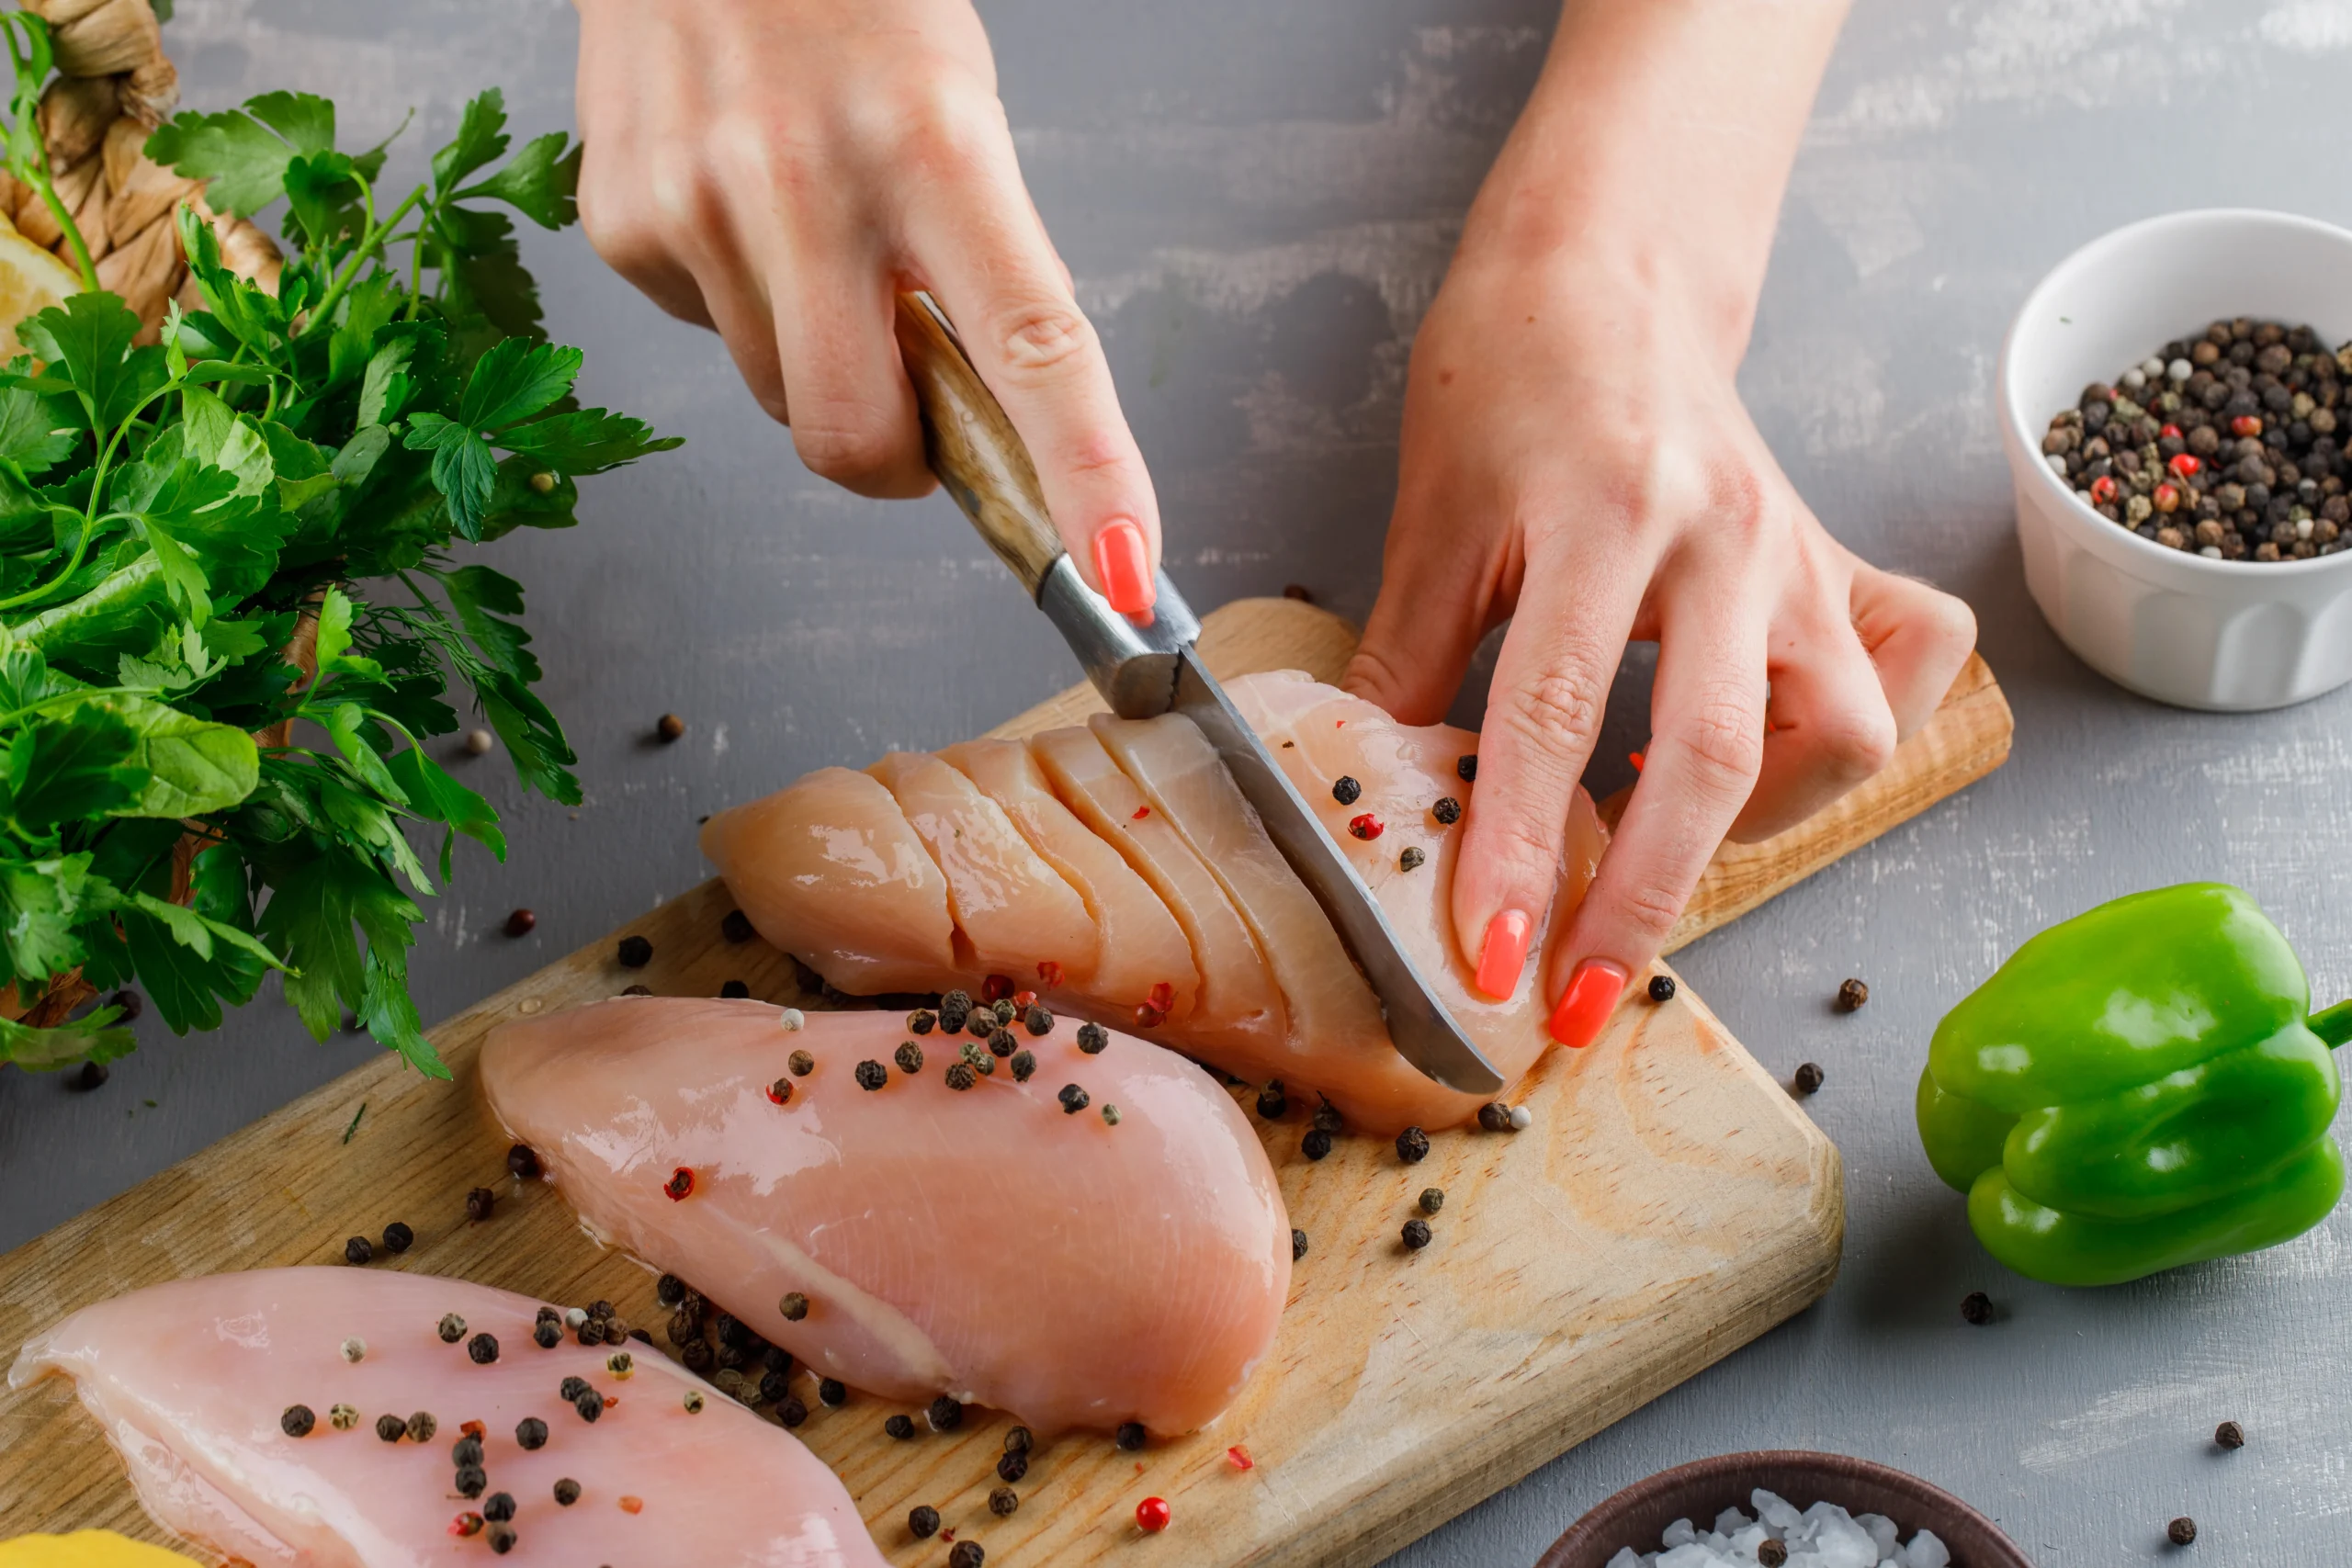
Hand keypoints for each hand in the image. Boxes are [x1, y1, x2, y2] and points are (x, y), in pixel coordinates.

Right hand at [570, 0, 1160, 610]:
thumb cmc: (853, 2)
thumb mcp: (957, 110)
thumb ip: (974, 262)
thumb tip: (982, 414)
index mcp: (936, 147)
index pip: (1033, 349)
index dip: (1086, 475)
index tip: (1122, 570)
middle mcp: (807, 182)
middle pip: (859, 442)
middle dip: (897, 458)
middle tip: (916, 394)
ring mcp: (698, 206)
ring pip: (777, 400)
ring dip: (813, 360)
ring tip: (814, 232)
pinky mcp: (622, 222)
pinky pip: (704, 336)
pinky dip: (738, 301)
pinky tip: (740, 205)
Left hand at [1346, 255, 1973, 1044]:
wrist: (1608, 271)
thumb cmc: (1508, 378)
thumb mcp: (1432, 516)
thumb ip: (1408, 663)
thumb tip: (1369, 803)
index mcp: (1601, 512)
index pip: (1555, 712)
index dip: (1523, 849)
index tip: (1493, 959)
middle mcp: (1723, 538)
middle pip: (1715, 755)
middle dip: (1644, 900)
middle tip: (1577, 999)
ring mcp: (1797, 554)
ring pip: (1841, 730)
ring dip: (1755, 824)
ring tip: (1659, 856)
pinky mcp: (1839, 562)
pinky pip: (1907, 668)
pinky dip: (1849, 740)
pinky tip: (1768, 766)